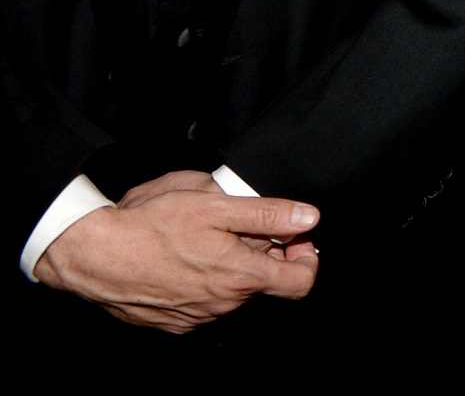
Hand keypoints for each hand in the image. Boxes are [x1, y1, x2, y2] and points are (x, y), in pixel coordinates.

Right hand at [34, 176, 320, 331]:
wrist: (93, 255)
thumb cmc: (151, 226)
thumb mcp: (216, 206)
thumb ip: (269, 214)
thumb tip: (307, 218)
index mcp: (241, 277)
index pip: (299, 282)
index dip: (305, 257)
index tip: (293, 238)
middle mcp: (223, 305)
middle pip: (261, 280)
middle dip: (257, 252)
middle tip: (233, 225)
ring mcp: (196, 318)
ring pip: (230, 290)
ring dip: (226, 265)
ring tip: (198, 237)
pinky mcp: (172, 323)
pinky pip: (201, 302)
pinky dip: (200, 281)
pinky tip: (179, 258)